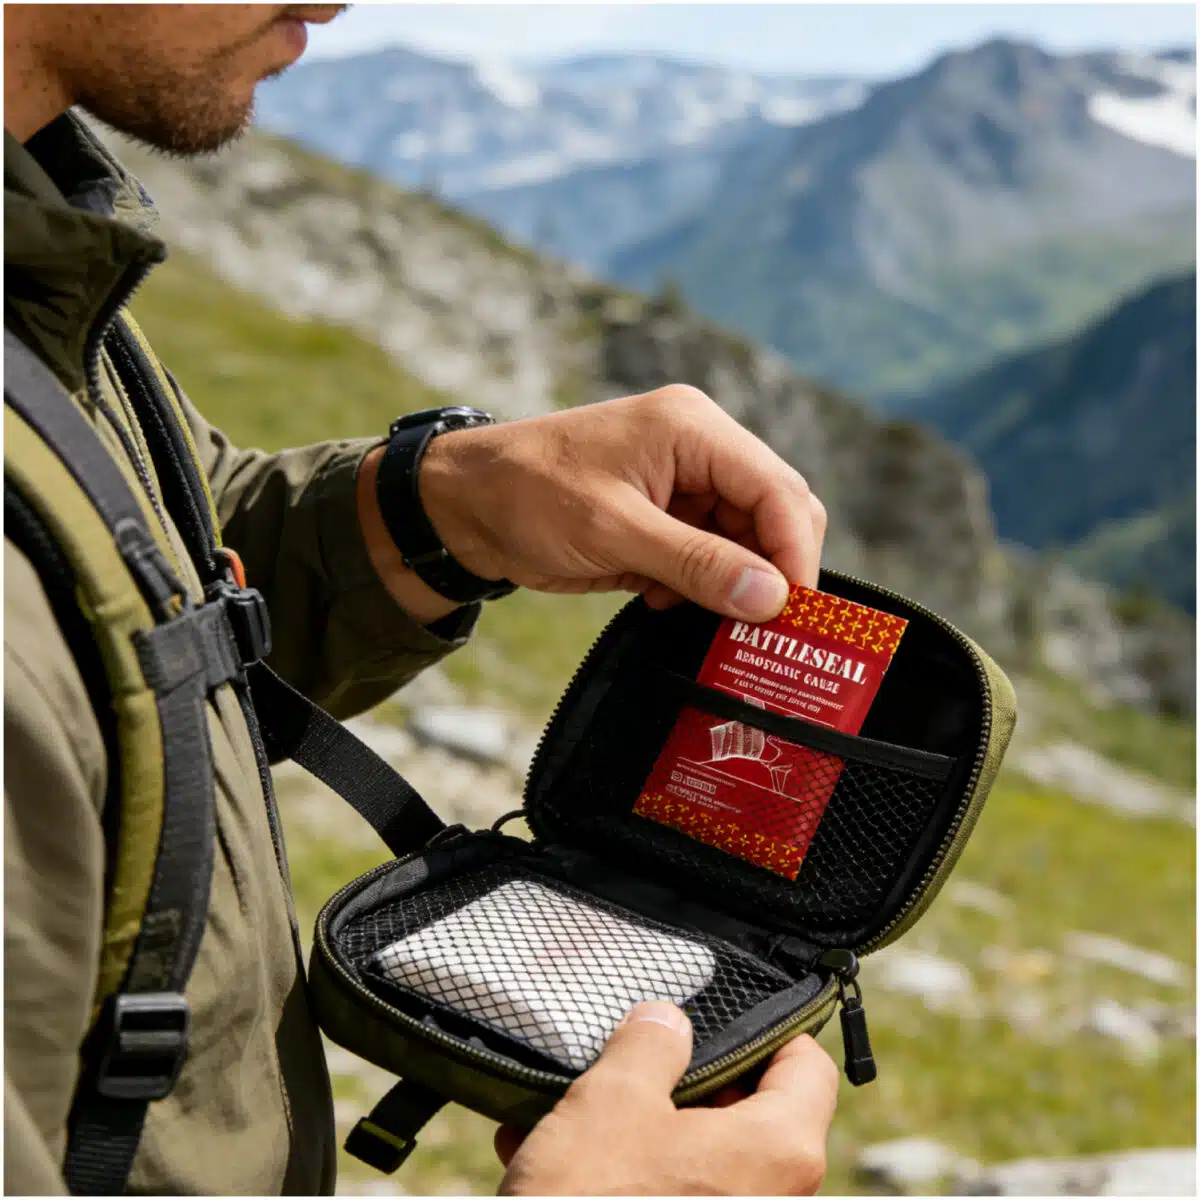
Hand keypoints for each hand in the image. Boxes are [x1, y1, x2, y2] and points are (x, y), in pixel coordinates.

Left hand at [416, 386, 826, 622]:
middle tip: (765, 631)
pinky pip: (706, 555)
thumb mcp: (614, 531)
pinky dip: (698, 586)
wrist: (463, 505)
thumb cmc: (527, 495)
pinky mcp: (662, 516)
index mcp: (693, 429)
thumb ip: (695, 563)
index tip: (796, 616)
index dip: (795, 555)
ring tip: (710, 622)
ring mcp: (681, 483)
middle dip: (771, 572)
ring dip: (731, 584)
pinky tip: (662, 600)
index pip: (777, 490)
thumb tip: (769, 597)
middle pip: (772, 514)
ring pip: (742, 541)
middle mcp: (698, 448)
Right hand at [495, 1001, 838, 1195]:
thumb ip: (651, 1044)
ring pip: (698, 1155)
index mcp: (777, 1149)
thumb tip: (667, 1022)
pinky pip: (667, 1193)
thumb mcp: (614, 1097)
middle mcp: (773, 1198)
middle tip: (635, 1060)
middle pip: (750, 1111)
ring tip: (577, 1109)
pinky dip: (625, 1173)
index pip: (809, 1066)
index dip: (767, 1029)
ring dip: (641, 1127)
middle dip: (685, 1079)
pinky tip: (558, 1155)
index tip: (718, 1016)